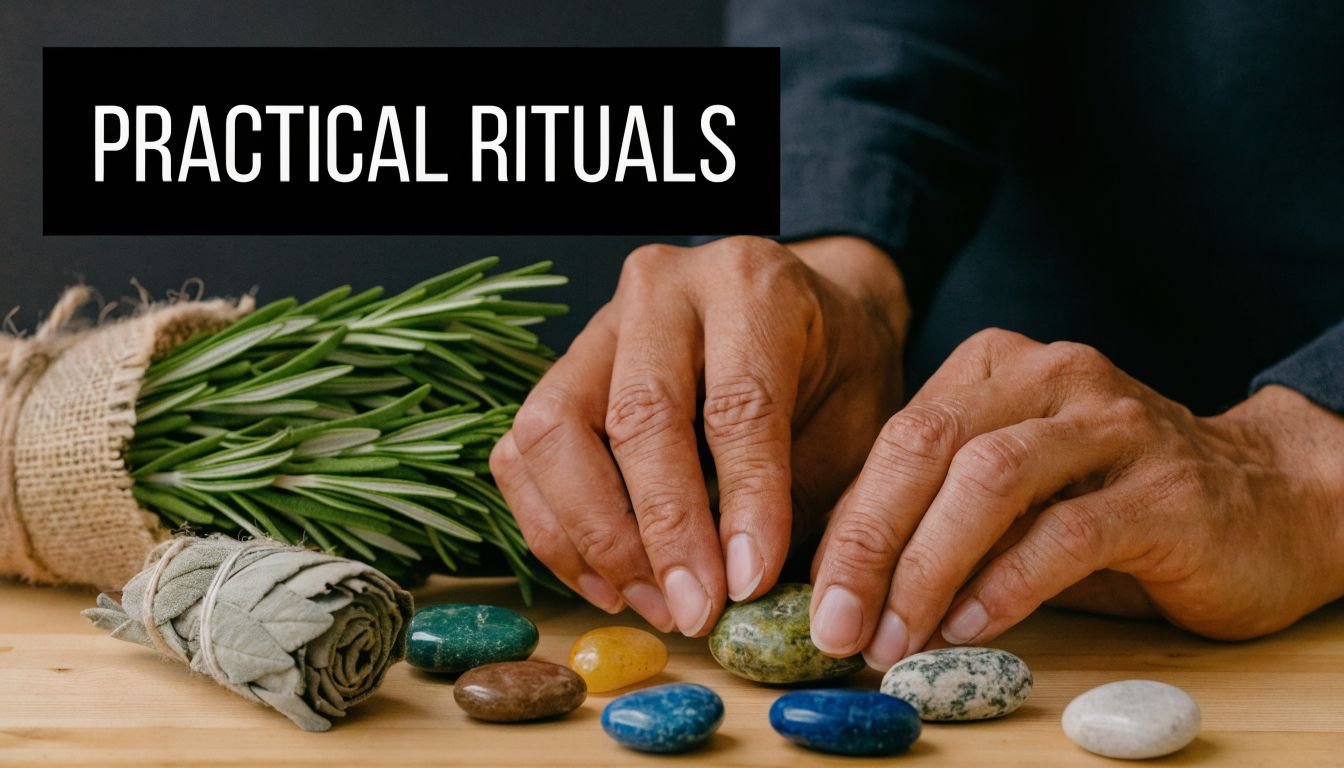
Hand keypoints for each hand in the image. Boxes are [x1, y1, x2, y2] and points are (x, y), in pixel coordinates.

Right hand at [490, 236, 908, 634]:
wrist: (806, 314)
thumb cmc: (835, 371)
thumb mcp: (854, 420)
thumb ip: (802, 495)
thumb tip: (743, 589)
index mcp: (753, 285)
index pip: (738, 403)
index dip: (743, 502)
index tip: (747, 584)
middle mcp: (663, 288)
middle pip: (635, 414)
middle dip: (661, 530)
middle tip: (692, 610)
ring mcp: (599, 325)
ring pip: (553, 431)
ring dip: (592, 536)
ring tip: (650, 602)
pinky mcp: (560, 370)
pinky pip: (522, 454)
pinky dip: (554, 529)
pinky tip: (609, 582)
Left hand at [809, 328, 1343, 667]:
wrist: (1270, 499)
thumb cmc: (1112, 501)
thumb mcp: (1012, 491)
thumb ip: (936, 511)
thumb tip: (841, 580)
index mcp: (995, 366)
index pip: (897, 437)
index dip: (846, 522)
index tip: (812, 597)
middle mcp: (1049, 376)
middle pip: (926, 446)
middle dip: (867, 542)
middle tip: (833, 623)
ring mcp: (1112, 424)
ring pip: (988, 480)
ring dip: (927, 567)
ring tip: (894, 636)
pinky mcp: (1165, 490)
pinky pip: (1066, 534)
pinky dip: (1006, 584)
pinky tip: (970, 626)